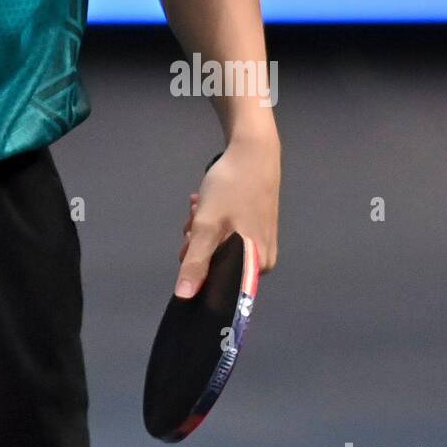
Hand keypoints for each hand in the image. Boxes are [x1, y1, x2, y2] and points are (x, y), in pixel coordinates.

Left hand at [175, 138, 279, 296]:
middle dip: (198, 242)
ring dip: (202, 227)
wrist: (252, 150)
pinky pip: (225, 232)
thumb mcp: (208, 226)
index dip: (199, 270)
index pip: (220, 284)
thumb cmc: (232, 189)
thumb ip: (196, 262)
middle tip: (194, 220)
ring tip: (199, 206)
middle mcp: (262, 259)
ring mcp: (260, 240)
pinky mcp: (255, 224)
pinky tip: (204, 202)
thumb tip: (184, 297)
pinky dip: (211, 219)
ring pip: (218, 244)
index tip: (189, 247)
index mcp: (257, 267)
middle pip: (217, 262)